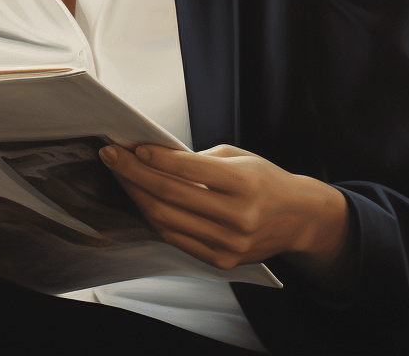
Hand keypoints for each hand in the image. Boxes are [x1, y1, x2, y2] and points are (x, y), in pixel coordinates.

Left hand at [98, 142, 349, 276]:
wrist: (297, 218)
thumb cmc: (264, 179)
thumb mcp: (237, 157)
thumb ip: (197, 160)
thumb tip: (152, 156)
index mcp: (244, 184)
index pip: (188, 171)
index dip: (154, 159)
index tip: (130, 147)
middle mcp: (238, 217)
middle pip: (170, 197)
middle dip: (134, 174)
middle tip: (112, 157)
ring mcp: (229, 243)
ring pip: (167, 220)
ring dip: (137, 196)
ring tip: (121, 176)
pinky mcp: (222, 260)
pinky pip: (176, 238)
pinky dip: (154, 218)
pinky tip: (141, 200)